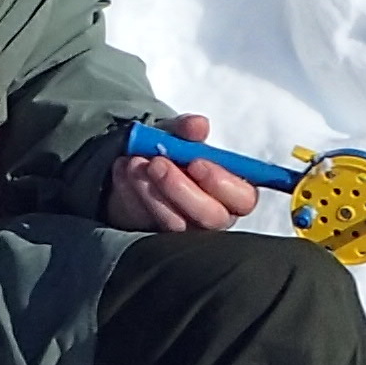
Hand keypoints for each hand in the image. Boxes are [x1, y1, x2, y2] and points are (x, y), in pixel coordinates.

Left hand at [109, 111, 254, 234]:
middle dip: (181, 188)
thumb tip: (198, 125)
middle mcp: (213, 216)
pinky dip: (128, 194)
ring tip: (133, 163)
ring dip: (151, 192)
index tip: (196, 162)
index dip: (221, 183)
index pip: (243, 198)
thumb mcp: (176, 135)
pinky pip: (143, 223)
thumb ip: (187, 130)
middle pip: (210, 217)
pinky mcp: (153, 239)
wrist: (134, 170)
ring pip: (174, 225)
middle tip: (156, 163)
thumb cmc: (169, 155)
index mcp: (231, 192)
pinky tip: (122, 171)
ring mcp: (184, 231)